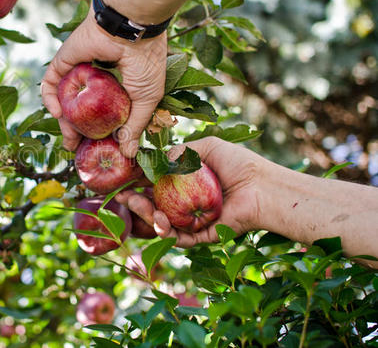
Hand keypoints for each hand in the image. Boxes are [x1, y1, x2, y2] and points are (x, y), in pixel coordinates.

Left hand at [41, 9, 166, 157]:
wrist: (133, 28)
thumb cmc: (146, 61)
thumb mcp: (146, 100)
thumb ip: (135, 126)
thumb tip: (128, 154)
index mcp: (116, 88)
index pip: (102, 114)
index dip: (98, 132)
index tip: (96, 149)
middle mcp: (96, 80)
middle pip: (81, 109)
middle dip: (77, 131)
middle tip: (75, 149)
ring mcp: (79, 69)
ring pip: (65, 99)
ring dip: (64, 120)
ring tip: (68, 139)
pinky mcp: (65, 60)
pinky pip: (51, 82)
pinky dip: (50, 98)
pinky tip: (57, 113)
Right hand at [115, 136, 263, 246]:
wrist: (262, 187)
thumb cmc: (238, 164)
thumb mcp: (205, 148)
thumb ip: (179, 151)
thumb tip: (155, 160)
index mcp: (187, 185)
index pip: (157, 186)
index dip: (139, 184)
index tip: (123, 179)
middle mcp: (188, 204)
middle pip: (155, 207)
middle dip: (136, 203)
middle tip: (123, 196)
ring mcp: (194, 222)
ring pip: (163, 225)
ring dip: (147, 217)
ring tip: (138, 205)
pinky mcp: (203, 236)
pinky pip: (179, 239)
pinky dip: (166, 232)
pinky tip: (159, 220)